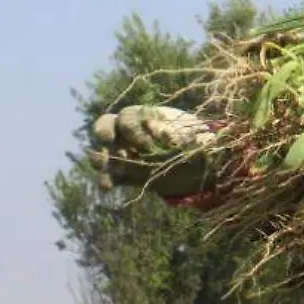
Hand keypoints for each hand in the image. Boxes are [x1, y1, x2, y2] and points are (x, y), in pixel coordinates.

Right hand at [87, 105, 221, 200]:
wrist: (202, 166)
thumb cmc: (198, 143)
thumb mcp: (193, 136)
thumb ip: (176, 133)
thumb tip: (153, 128)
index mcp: (147, 117)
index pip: (128, 117)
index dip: (133, 130)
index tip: (146, 145)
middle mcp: (131, 131)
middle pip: (107, 124)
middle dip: (104, 131)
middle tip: (108, 142)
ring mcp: (126, 152)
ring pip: (104, 150)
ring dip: (100, 157)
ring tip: (103, 166)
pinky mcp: (126, 173)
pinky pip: (110, 174)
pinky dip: (106, 179)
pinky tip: (107, 187)